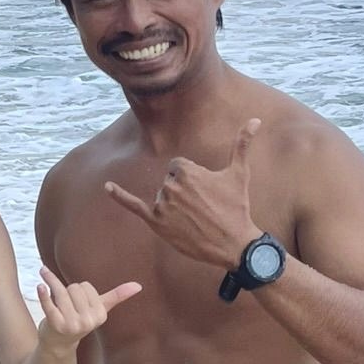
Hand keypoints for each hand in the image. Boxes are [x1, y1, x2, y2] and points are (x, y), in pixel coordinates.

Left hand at [35, 266, 141, 348]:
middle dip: (67, 290)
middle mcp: (87, 322)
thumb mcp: (99, 310)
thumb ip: (117, 296)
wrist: (58, 345)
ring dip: (51, 285)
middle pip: (74, 287)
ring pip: (61, 292)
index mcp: (100, 316)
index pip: (86, 286)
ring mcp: (71, 324)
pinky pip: (48, 304)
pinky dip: (43, 294)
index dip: (79, 291)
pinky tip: (40, 285)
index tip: (77, 303)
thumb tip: (138, 285)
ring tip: (46, 285)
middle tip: (64, 306)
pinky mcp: (55, 324)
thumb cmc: (78, 322)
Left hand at [104, 119, 262, 269]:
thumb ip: (242, 144)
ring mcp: (162, 205)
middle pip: (169, 182)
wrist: (234, 243)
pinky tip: (107, 187)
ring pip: (162, 197)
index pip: (177, 167)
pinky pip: (134, 205)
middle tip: (203, 208)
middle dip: (183, 193)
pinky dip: (119, 196)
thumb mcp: (240, 173)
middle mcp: (171, 185)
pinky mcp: (156, 223)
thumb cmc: (237, 207)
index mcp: (186, 170)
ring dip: (175, 206)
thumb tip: (256, 120)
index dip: (192, 180)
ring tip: (195, 219)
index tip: (206, 193)